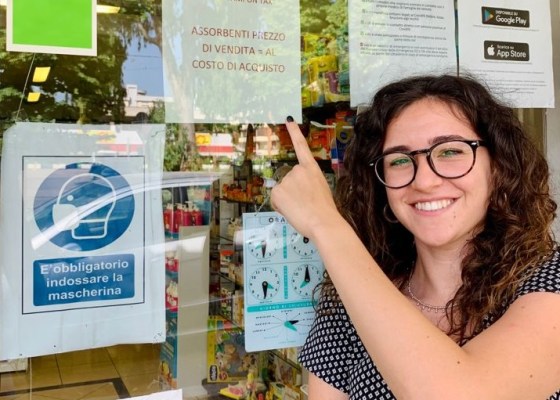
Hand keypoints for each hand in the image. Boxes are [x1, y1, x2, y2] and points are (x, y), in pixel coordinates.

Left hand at [270, 118, 338, 239]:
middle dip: (292, 192)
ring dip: (287, 201)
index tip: (288, 120)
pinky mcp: (277, 190)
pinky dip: (280, 207)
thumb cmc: (325, 211)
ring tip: (301, 209)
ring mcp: (286, 179)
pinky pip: (275, 200)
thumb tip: (296, 193)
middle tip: (305, 204)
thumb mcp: (320, 190)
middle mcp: (297, 170)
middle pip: (288, 180)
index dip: (294, 133)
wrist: (323, 221)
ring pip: (282, 191)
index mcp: (311, 169)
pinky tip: (292, 210)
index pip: (301, 146)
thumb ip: (307, 185)